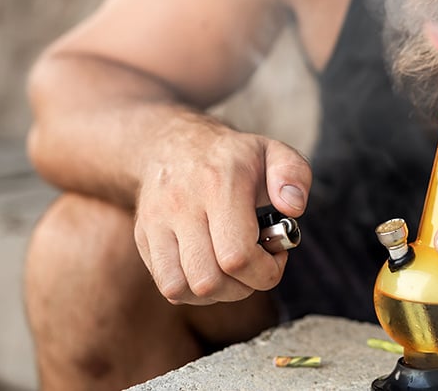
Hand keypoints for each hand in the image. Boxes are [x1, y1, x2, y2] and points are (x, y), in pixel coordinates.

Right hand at [133, 113, 310, 304]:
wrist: (173, 143)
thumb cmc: (233, 156)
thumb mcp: (272, 151)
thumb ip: (294, 175)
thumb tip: (293, 208)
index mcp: (219, 185)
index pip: (237, 257)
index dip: (265, 272)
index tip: (276, 256)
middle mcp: (182, 205)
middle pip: (209, 280)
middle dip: (243, 287)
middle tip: (256, 266)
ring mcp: (156, 222)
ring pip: (182, 289)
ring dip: (217, 293)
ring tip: (233, 271)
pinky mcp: (143, 236)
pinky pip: (167, 285)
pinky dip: (194, 291)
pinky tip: (211, 270)